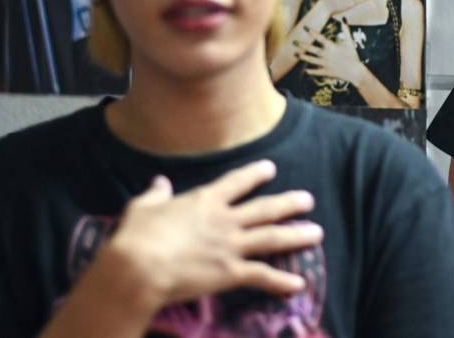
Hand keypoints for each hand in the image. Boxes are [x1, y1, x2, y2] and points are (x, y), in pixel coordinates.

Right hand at [105, 160, 322, 308]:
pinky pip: (263, 275)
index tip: (271, 168)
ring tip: (317, 233)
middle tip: (308, 200)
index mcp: (204, 201)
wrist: (138, 268)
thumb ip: (155, 194)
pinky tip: (299, 284)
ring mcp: (230, 246)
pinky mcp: (230, 273)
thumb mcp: (142, 207)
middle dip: (289, 203)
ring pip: (272, 237)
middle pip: (265, 208)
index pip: (236, 182)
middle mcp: (224, 219)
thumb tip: (159, 182)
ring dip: (297, 235)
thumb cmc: (136, 236)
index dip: (255, 174)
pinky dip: (282, 281)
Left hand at [296, 18, 364, 85]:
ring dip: (302, 57)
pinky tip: (305, 70)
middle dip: (302, 45)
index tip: (304, 27)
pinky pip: (316, 71)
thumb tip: (344, 18)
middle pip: (311, 49)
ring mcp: (324, 64)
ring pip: (311, 60)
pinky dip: (310, 71)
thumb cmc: (352, 55)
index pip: (319, 37)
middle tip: (293, 42)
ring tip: (295, 54)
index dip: (311, 32)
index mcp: (331, 46)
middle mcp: (326, 55)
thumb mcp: (350, 42)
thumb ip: (346, 30)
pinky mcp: (325, 72)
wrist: (354, 71)